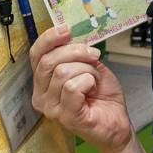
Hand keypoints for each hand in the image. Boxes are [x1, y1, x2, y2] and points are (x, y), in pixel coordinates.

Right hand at [29, 26, 131, 151]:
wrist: (117, 122)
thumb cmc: (102, 96)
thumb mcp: (87, 66)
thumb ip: (74, 53)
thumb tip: (68, 34)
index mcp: (42, 83)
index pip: (36, 55)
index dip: (49, 39)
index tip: (66, 30)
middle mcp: (41, 97)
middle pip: (48, 61)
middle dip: (75, 52)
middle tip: (93, 56)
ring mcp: (51, 109)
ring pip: (63, 72)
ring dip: (87, 70)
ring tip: (94, 80)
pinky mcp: (65, 117)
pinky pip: (73, 87)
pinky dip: (89, 81)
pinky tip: (93, 90)